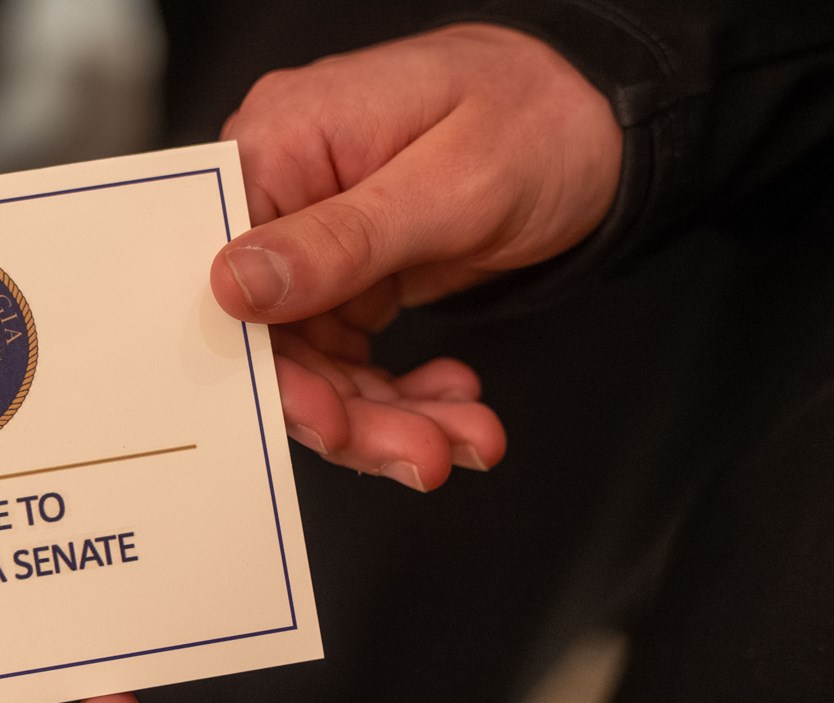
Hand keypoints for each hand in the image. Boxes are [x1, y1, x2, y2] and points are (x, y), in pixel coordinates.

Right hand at [213, 24, 621, 489]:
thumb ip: (340, 240)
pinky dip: (404, 393)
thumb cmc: (539, 114)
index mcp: (281, 143)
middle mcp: (287, 190)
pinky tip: (454, 398)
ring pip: (320, 361)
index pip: (229, 271)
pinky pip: (354, 354)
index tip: (326, 421)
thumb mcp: (450, 184)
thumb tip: (233, 284)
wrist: (604, 115)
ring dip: (389, 416)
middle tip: (421, 455)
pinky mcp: (358, 268)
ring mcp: (322, 235)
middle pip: (277, 333)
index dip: (267, 361)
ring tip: (463, 439)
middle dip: (350, 410)